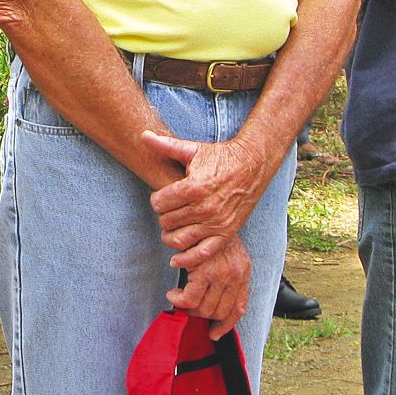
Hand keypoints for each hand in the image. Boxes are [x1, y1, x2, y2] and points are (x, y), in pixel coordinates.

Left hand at [144, 130, 261, 249]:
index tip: (160, 197)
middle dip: (163, 216)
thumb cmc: (220, 156)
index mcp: (194, 186)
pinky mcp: (226, 234)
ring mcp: (216, 223)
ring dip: (170, 236)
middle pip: (167, 221)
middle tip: (167, 211)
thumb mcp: (193, 150)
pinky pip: (202, 254)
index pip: (160, 203)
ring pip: (180, 239)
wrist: (253, 165)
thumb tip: (142, 135)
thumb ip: (166, 145)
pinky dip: (186, 259)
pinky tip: (176, 259)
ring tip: (169, 229)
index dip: (156, 200)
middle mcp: (205, 207)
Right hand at [168, 233, 251, 331]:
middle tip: (188, 307)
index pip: (239, 308)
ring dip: (188, 308)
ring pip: (204, 309)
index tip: (214, 333)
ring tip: (179, 298)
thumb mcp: (226, 252)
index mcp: (244, 271)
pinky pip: (190, 300)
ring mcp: (220, 275)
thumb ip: (227, 274)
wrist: (203, 209)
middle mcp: (236, 275)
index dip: (225, 326)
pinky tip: (172, 294)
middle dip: (201, 314)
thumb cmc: (209, 231)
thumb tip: (215, 303)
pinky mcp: (203, 272)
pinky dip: (178, 300)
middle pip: (219, 312)